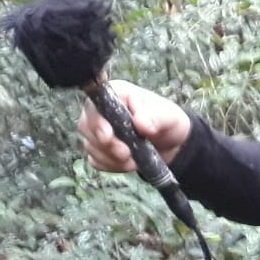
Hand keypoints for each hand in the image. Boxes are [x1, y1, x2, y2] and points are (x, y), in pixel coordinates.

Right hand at [77, 80, 191, 172]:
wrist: (172, 144)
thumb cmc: (168, 122)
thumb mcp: (169, 116)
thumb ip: (156, 117)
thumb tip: (140, 122)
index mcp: (117, 93)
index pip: (95, 103)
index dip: (97, 121)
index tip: (108, 136)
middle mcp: (102, 109)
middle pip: (87, 126)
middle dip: (106, 145)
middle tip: (126, 154)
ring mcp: (97, 129)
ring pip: (90, 145)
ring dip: (111, 158)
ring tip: (134, 159)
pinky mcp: (99, 148)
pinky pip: (95, 160)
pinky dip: (111, 165)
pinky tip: (128, 163)